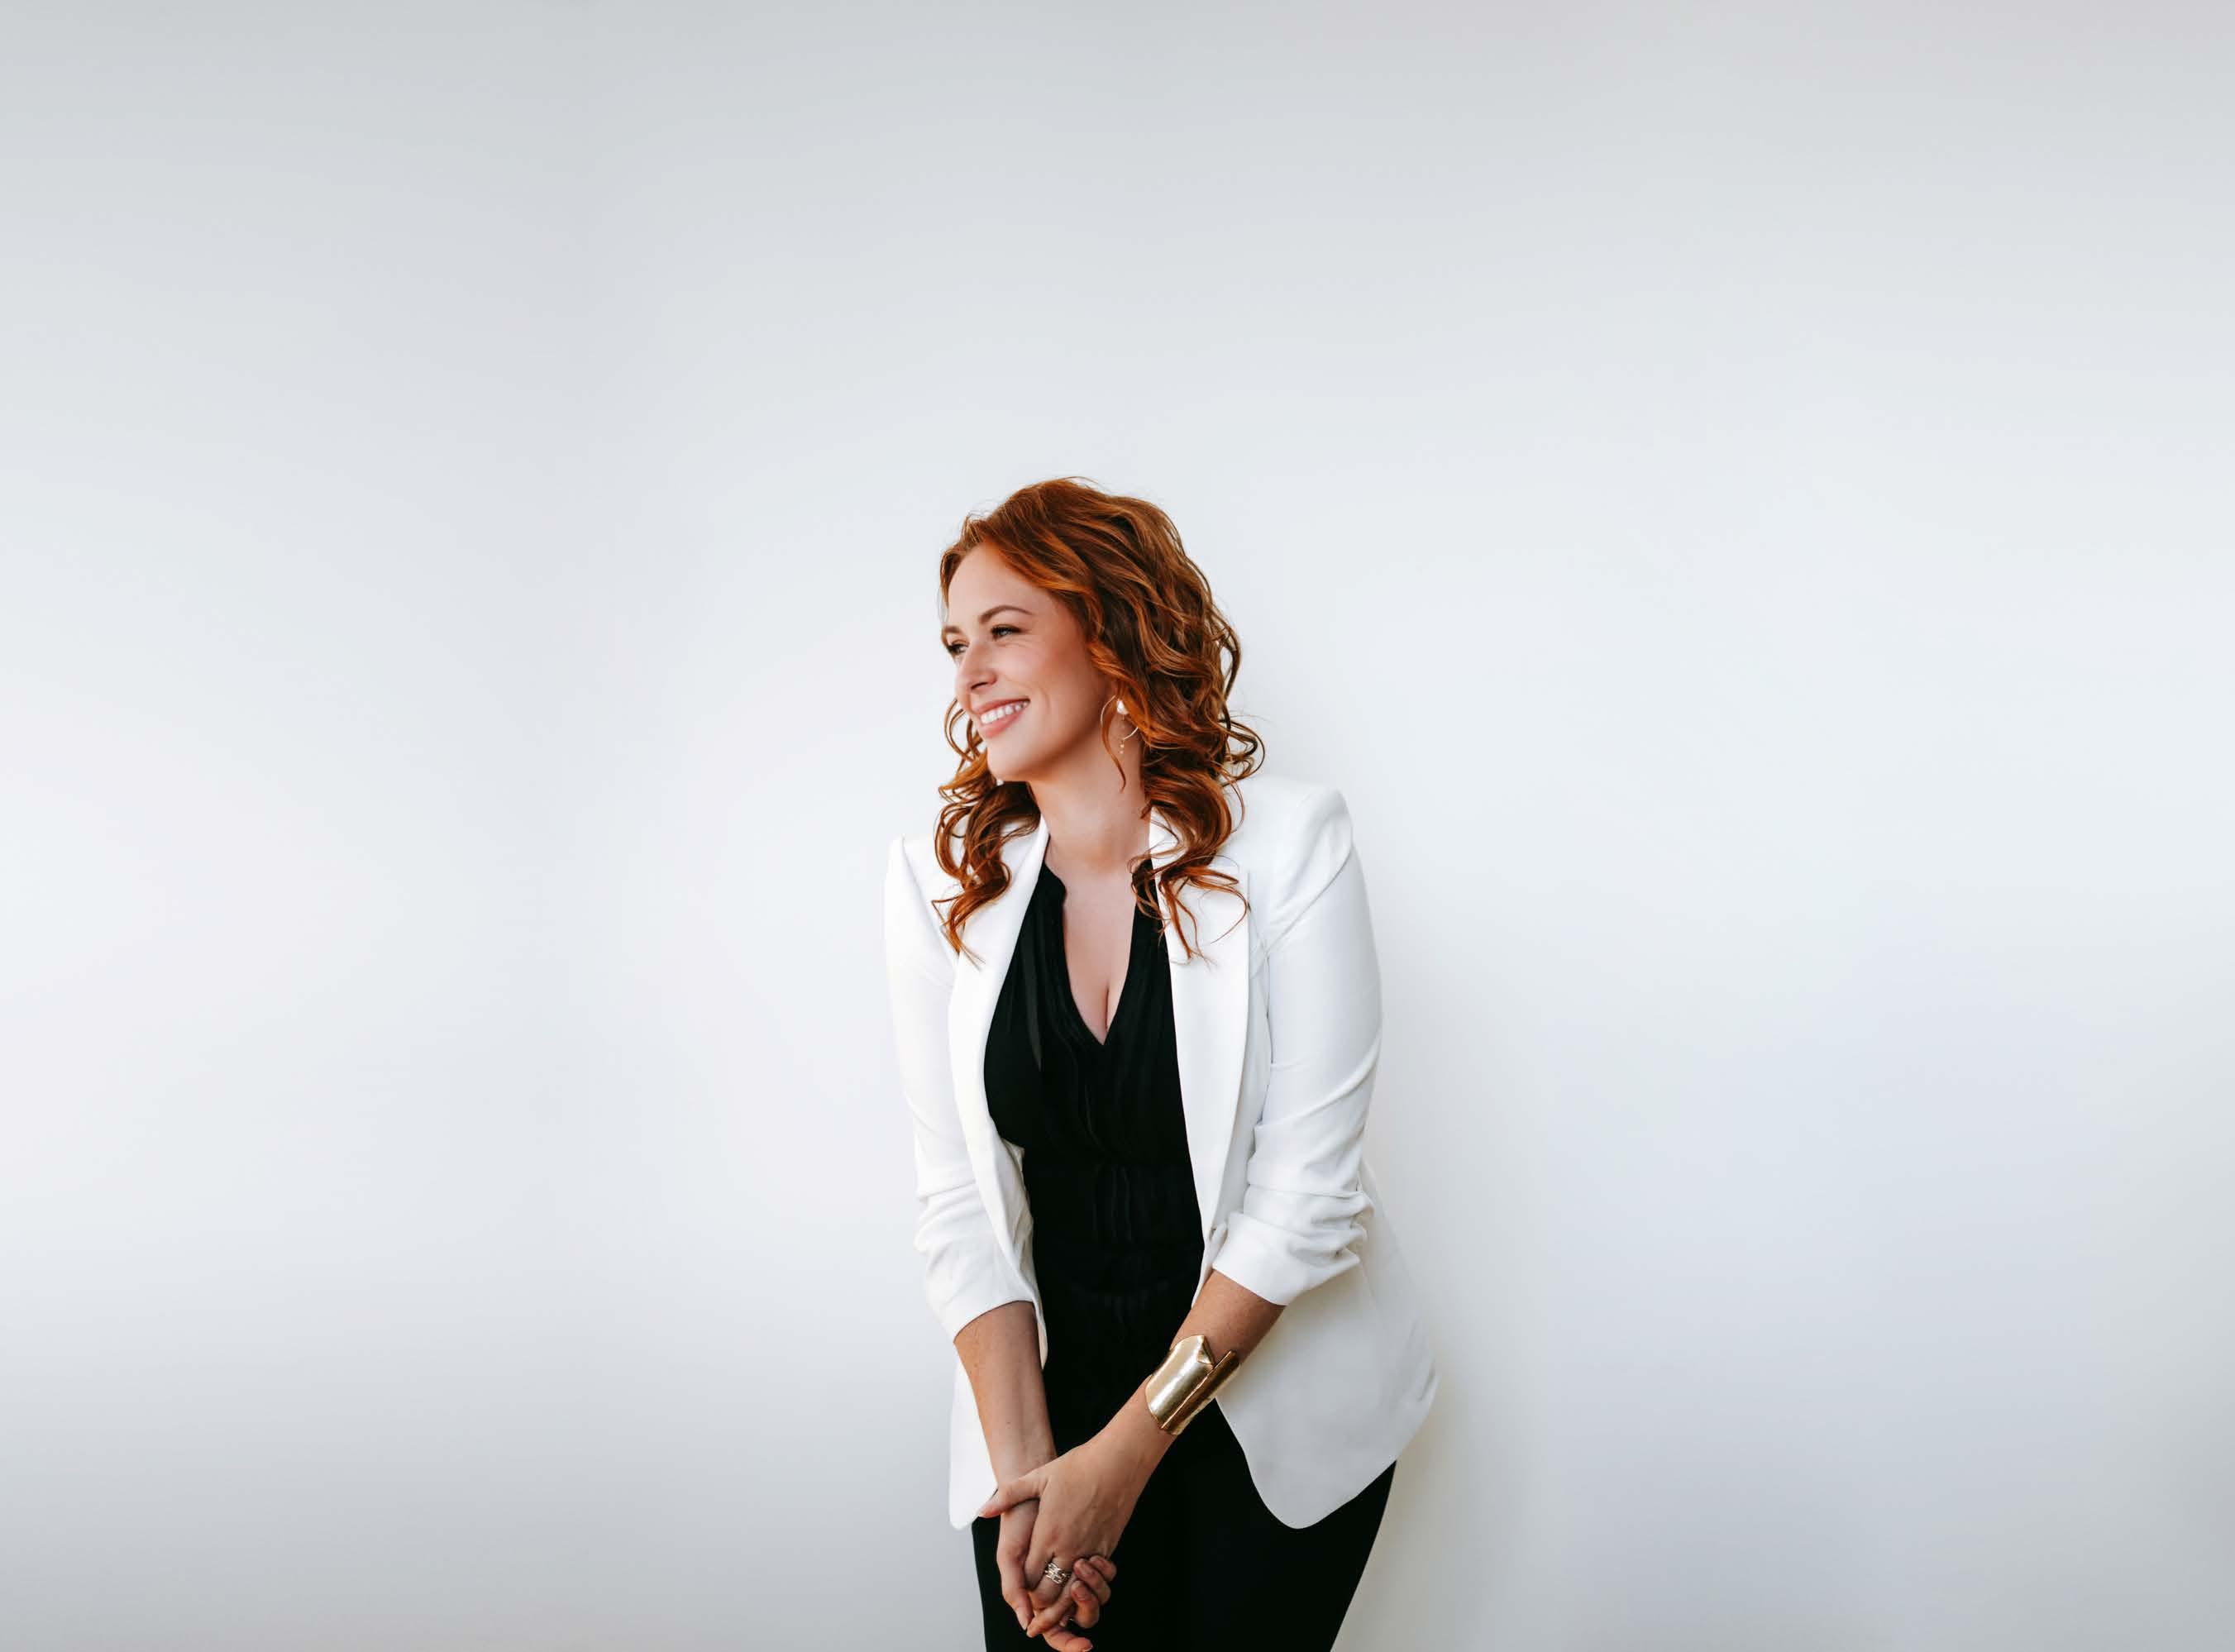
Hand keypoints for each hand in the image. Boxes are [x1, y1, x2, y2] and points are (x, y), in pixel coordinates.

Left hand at [978, 1435, 1148, 1639]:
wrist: (1119, 1462)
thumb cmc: (1077, 1466)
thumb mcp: (1038, 1477)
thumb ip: (1007, 1496)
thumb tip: (983, 1510)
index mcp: (1048, 1533)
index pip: (1028, 1575)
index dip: (1021, 1583)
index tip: (1019, 1580)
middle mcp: (1068, 1547)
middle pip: (1047, 1591)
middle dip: (1038, 1597)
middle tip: (1033, 1597)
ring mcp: (1090, 1550)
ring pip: (1071, 1591)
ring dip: (1061, 1598)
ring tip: (1052, 1597)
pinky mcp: (1107, 1549)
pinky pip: (1092, 1579)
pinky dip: (1082, 1584)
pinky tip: (1075, 1580)